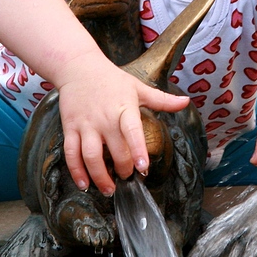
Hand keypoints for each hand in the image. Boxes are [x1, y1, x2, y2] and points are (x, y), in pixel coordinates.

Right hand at [57, 58, 189, 194]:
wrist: (79, 68)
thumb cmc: (112, 79)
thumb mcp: (138, 87)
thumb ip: (162, 100)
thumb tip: (186, 102)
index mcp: (124, 108)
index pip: (132, 131)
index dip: (137, 150)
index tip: (142, 167)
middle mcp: (104, 119)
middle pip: (114, 150)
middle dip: (122, 169)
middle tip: (127, 178)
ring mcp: (86, 125)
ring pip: (90, 156)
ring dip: (99, 176)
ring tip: (108, 189)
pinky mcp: (70, 128)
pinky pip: (71, 153)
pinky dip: (76, 171)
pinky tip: (83, 183)